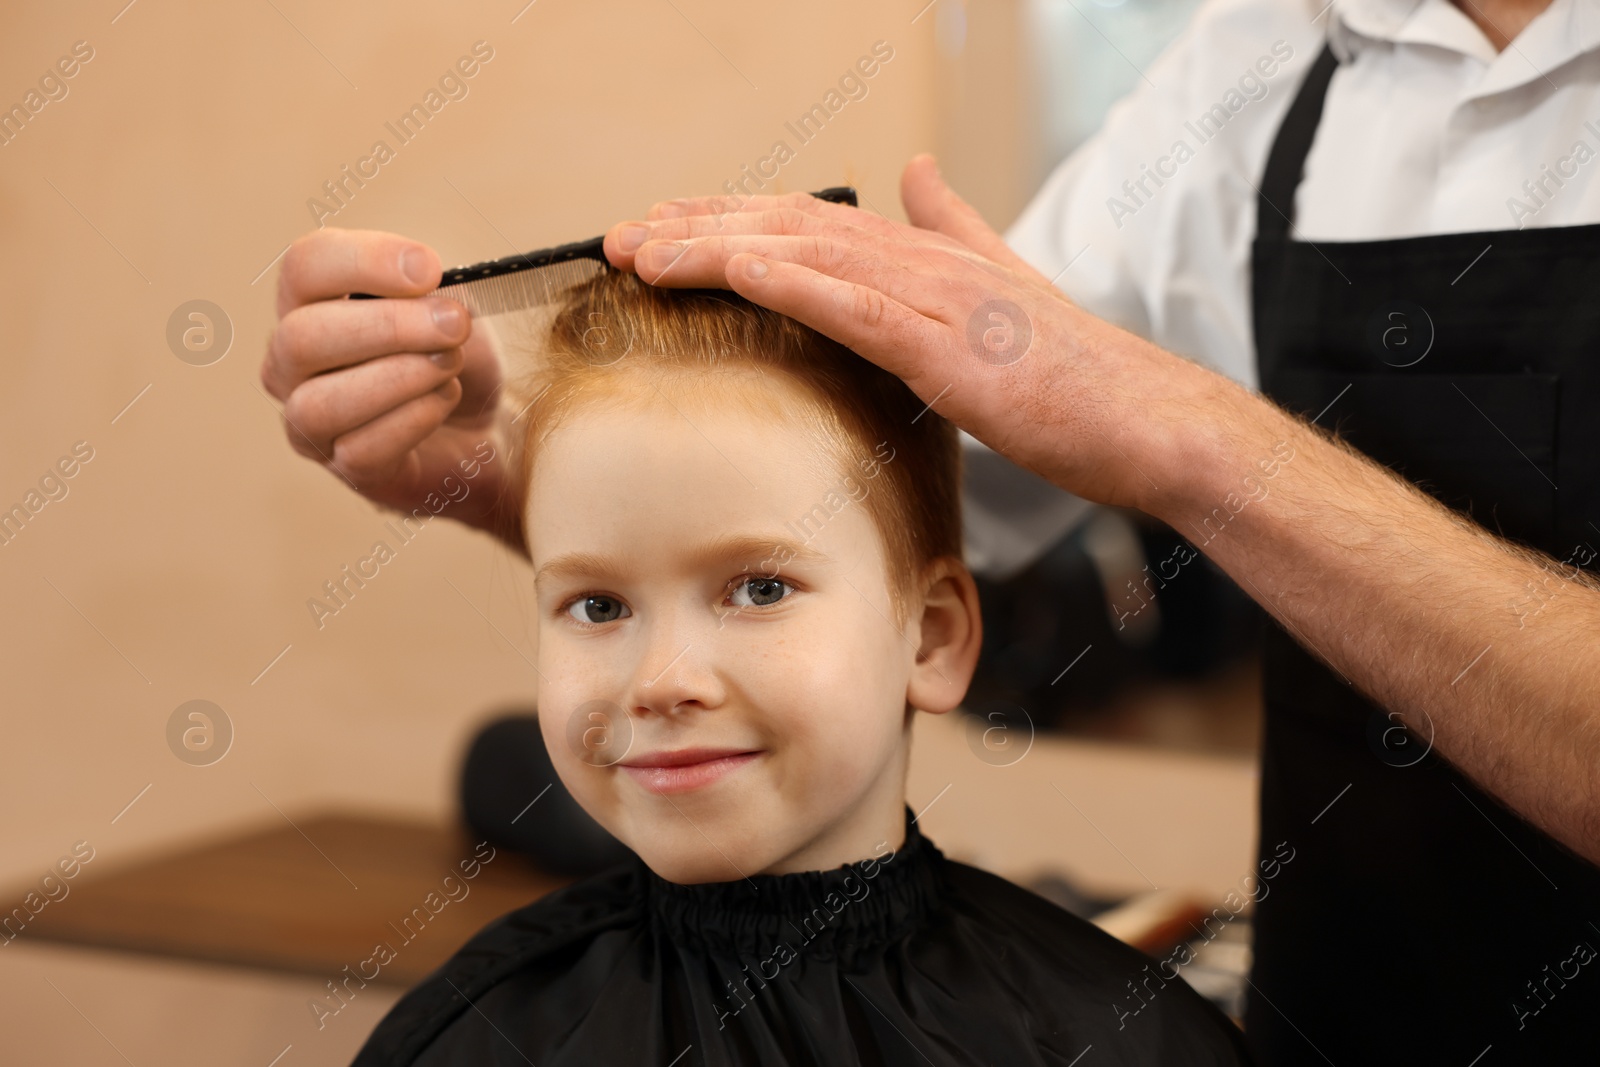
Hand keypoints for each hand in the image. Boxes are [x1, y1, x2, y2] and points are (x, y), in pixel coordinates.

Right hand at [261, 228, 525, 550]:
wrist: (488, 426)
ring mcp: (310, 424)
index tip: (430, 269)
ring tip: (450, 364)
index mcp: (309, 304)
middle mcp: (291, 364)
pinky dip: (413, 419)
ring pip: (320, 404)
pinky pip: (361, 449)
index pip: (303, 267)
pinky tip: (446, 399)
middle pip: (301, 337)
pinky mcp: (348, 470)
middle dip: (388, 326)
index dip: (363, 262)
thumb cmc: (453, 356)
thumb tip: (427, 288)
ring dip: (398, 377)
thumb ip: (433, 290)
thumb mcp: (451, 306)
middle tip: (453, 324)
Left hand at [601, 154, 1215, 511]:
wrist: (1147, 421)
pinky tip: (736, 270)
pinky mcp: (952, 350)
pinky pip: (858, 307)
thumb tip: (913, 170)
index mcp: (929, 256)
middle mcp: (926, 263)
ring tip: (645, 252)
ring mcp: (939, 301)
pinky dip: (792, 282)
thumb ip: (952, 225)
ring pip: (810, 256)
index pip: (809, 224)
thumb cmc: (1075, 377)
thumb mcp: (1002, 289)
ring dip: (720, 249)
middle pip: (792, 227)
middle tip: (620, 237)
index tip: (662, 229)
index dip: (729, 221)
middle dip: (698, 229)